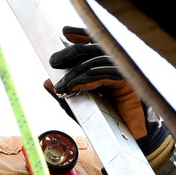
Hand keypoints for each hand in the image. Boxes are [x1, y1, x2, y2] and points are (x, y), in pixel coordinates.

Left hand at [47, 26, 164, 150]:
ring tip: (61, 84)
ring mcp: (126, 74)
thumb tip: (45, 81)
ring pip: (99, 61)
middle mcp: (119, 66)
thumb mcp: (77, 109)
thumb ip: (63, 95)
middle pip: (95, 49)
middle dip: (72, 52)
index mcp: (108, 67)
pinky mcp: (130, 85)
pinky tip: (75, 85)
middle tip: (53, 61)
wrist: (124, 142)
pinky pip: (107, 74)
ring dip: (76, 71)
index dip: (82, 35)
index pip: (96, 44)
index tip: (64, 32)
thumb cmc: (103, 125)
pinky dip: (89, 78)